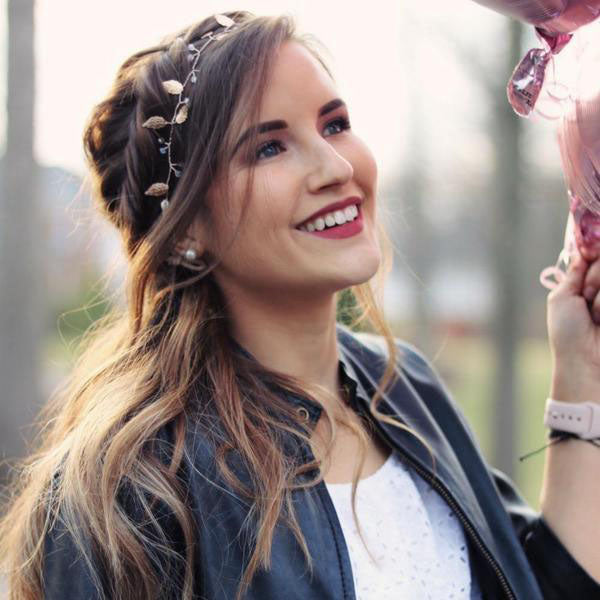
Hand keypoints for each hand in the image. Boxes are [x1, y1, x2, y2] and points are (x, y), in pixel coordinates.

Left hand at [547, 246, 599, 403]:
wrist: (585, 360)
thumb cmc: (567, 331)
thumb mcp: (562, 298)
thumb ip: (574, 272)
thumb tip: (581, 249)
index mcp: (584, 283)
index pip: (595, 254)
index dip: (593, 251)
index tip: (590, 253)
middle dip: (595, 279)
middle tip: (585, 297)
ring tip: (595, 316)